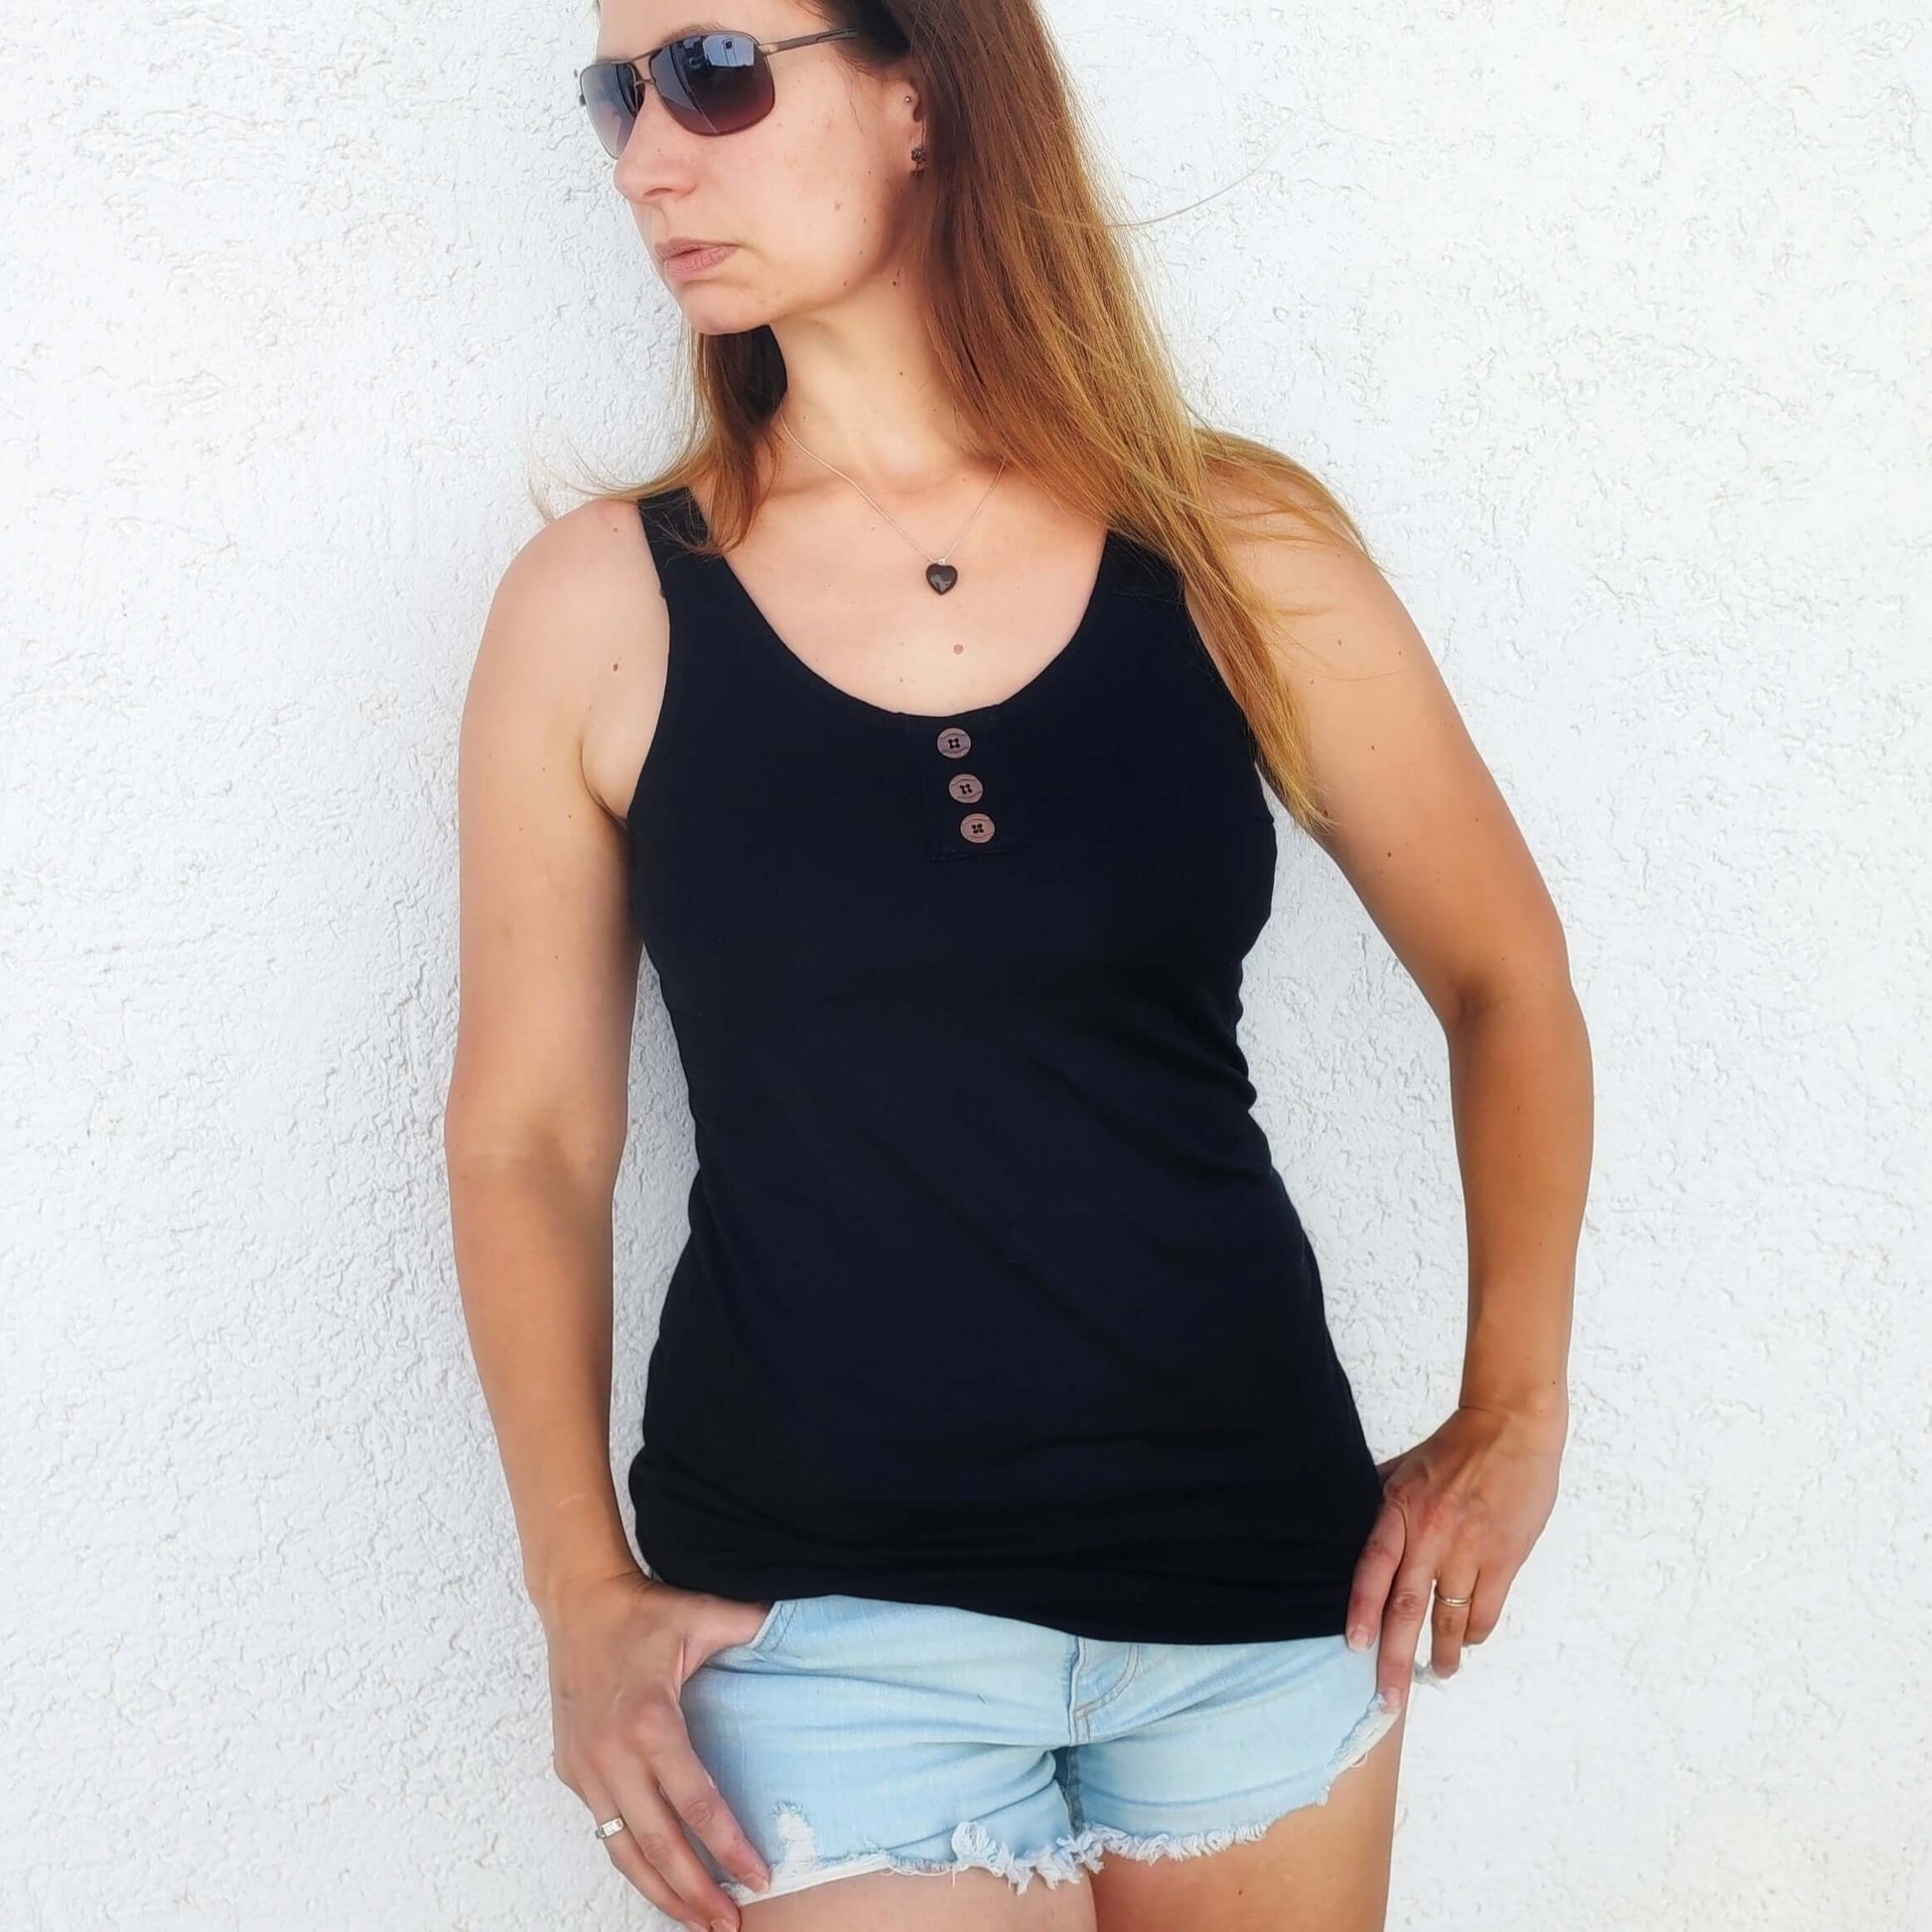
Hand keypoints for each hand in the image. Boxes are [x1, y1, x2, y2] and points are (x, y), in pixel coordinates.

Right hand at [543, 1566, 774, 1930]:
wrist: (578, 1601)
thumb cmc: (643, 1611)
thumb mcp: (703, 1614)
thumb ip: (753, 1627)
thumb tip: (801, 1628)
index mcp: (650, 1719)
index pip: (696, 1801)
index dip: (729, 1846)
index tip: (760, 1877)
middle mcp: (612, 1754)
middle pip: (658, 1844)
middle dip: (695, 1893)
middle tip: (729, 1924)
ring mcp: (586, 1768)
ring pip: (623, 1851)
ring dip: (660, 1893)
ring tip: (696, 1923)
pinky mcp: (571, 1772)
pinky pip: (604, 1830)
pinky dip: (632, 1861)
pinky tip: (659, 1880)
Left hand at [1345, 1401, 1565, 1712]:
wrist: (1511, 1429)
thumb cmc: (1454, 1448)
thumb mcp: (1404, 1468)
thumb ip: (1379, 1499)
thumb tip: (1347, 1524)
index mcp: (1401, 1510)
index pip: (1374, 1567)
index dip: (1362, 1609)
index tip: (1354, 1647)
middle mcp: (1432, 1535)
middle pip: (1407, 1608)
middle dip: (1396, 1660)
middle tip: (1389, 1700)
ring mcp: (1470, 1550)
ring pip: (1449, 1620)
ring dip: (1441, 1656)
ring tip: (1435, 1675)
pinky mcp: (1504, 1559)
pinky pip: (1485, 1611)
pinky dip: (1473, 1634)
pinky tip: (1466, 1642)